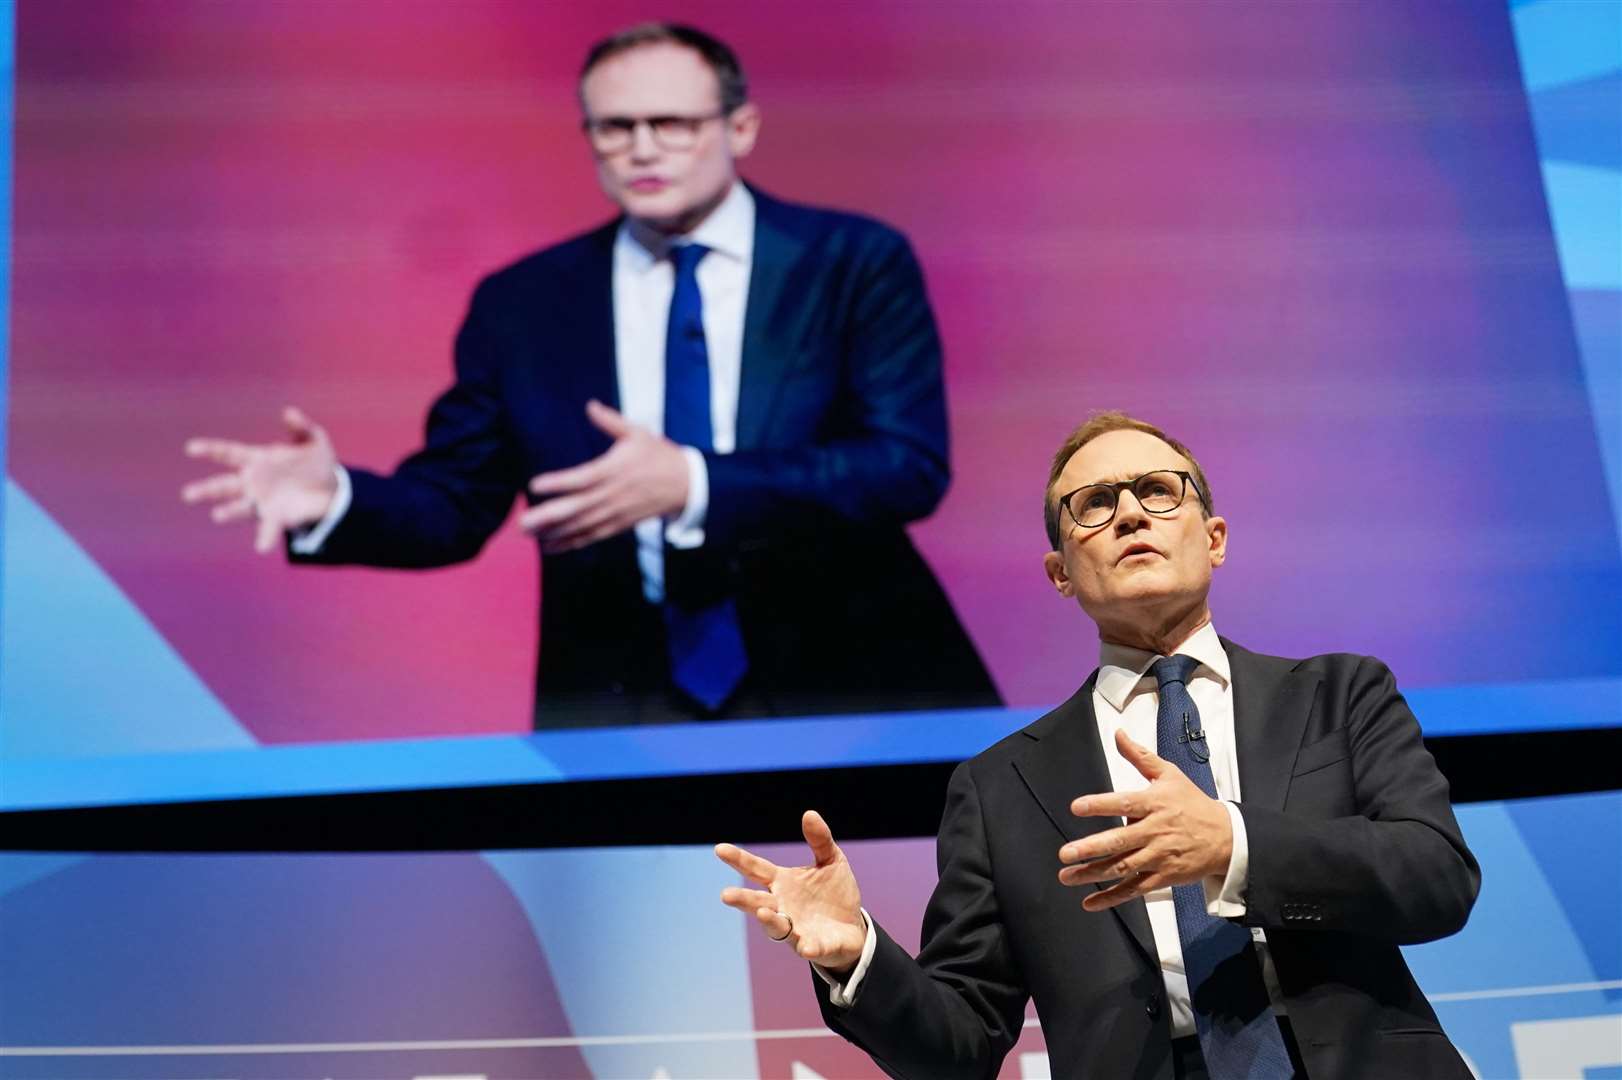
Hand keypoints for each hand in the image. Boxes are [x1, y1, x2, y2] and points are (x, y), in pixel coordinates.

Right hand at [182, 406, 339, 553]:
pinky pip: (268, 528)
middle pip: (225, 485)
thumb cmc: (317, 461)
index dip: (210, 450)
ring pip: (240, 508)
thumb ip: (301, 427)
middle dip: (207, 490)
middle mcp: (254, 482)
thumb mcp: (313, 440)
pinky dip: (265, 537)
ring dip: (229, 512)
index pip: (228, 453)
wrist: (333, 489)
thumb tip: (288, 412)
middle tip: (188, 494)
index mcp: (258, 459)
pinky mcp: (277, 518)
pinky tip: (262, 547)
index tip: (191, 448)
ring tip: (218, 515)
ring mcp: (263, 501)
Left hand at [518, 400, 689, 552]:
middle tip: (523, 523)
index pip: (582, 478)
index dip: (558, 483)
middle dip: (549, 517)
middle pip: (577, 508)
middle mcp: (613, 494)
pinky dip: (571, 542)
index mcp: (615, 470)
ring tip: (529, 534)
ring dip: (555, 532)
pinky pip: (592, 536)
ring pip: (582, 526)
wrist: (687, 485)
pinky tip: (550, 546)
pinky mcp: (619, 524)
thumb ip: (611, 421)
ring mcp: (616, 512)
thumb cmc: (659, 456)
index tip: (535, 485)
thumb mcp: (638, 433)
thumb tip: (590, 405)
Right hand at [715, 810, 866, 974]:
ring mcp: (794, 928)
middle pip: (757, 901)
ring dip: (769, 920)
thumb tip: (809, 814)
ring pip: (776, 926)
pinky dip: (806, 945)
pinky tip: (806, 944)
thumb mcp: (831, 860)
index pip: (756, 869)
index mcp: (782, 882)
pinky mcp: (812, 946)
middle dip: (742, 899)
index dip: (739, 859)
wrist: (852, 926)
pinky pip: (807, 947)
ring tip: (762, 911)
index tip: (720, 849)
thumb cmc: (835, 892)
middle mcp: (782, 905)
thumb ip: (820, 840)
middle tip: (726, 895)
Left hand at [1057, 728, 1232, 910]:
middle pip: (1120, 841)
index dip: (1101, 804)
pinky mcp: (1162, 877)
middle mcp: (1155, 831)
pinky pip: (1134, 889)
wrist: (1227, 837)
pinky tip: (1089, 902)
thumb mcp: (1170, 775)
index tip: (1077, 807)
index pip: (1125, 803)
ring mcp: (1158, 856)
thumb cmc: (1193, 803)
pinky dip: (1112, 897)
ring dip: (1093, 874)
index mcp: (1154, 804)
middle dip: (1091, 848)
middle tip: (1065, 853)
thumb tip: (1119, 734)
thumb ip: (1140, 756)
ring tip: (1066, 876)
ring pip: (1122, 868)